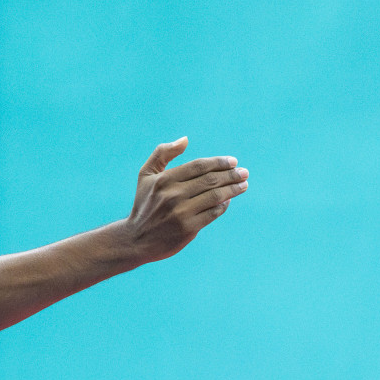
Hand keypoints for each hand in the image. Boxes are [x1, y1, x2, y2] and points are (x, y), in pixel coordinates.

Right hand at [127, 137, 247, 262]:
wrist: (136, 239)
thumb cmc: (144, 204)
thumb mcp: (146, 175)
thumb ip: (162, 153)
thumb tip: (185, 140)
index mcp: (163, 180)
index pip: (198, 166)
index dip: (218, 162)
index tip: (233, 161)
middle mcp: (172, 195)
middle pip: (210, 180)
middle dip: (231, 175)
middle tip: (244, 172)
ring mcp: (181, 213)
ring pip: (215, 196)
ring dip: (233, 189)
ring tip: (243, 185)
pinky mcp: (188, 229)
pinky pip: (213, 213)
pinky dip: (223, 205)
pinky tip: (228, 200)